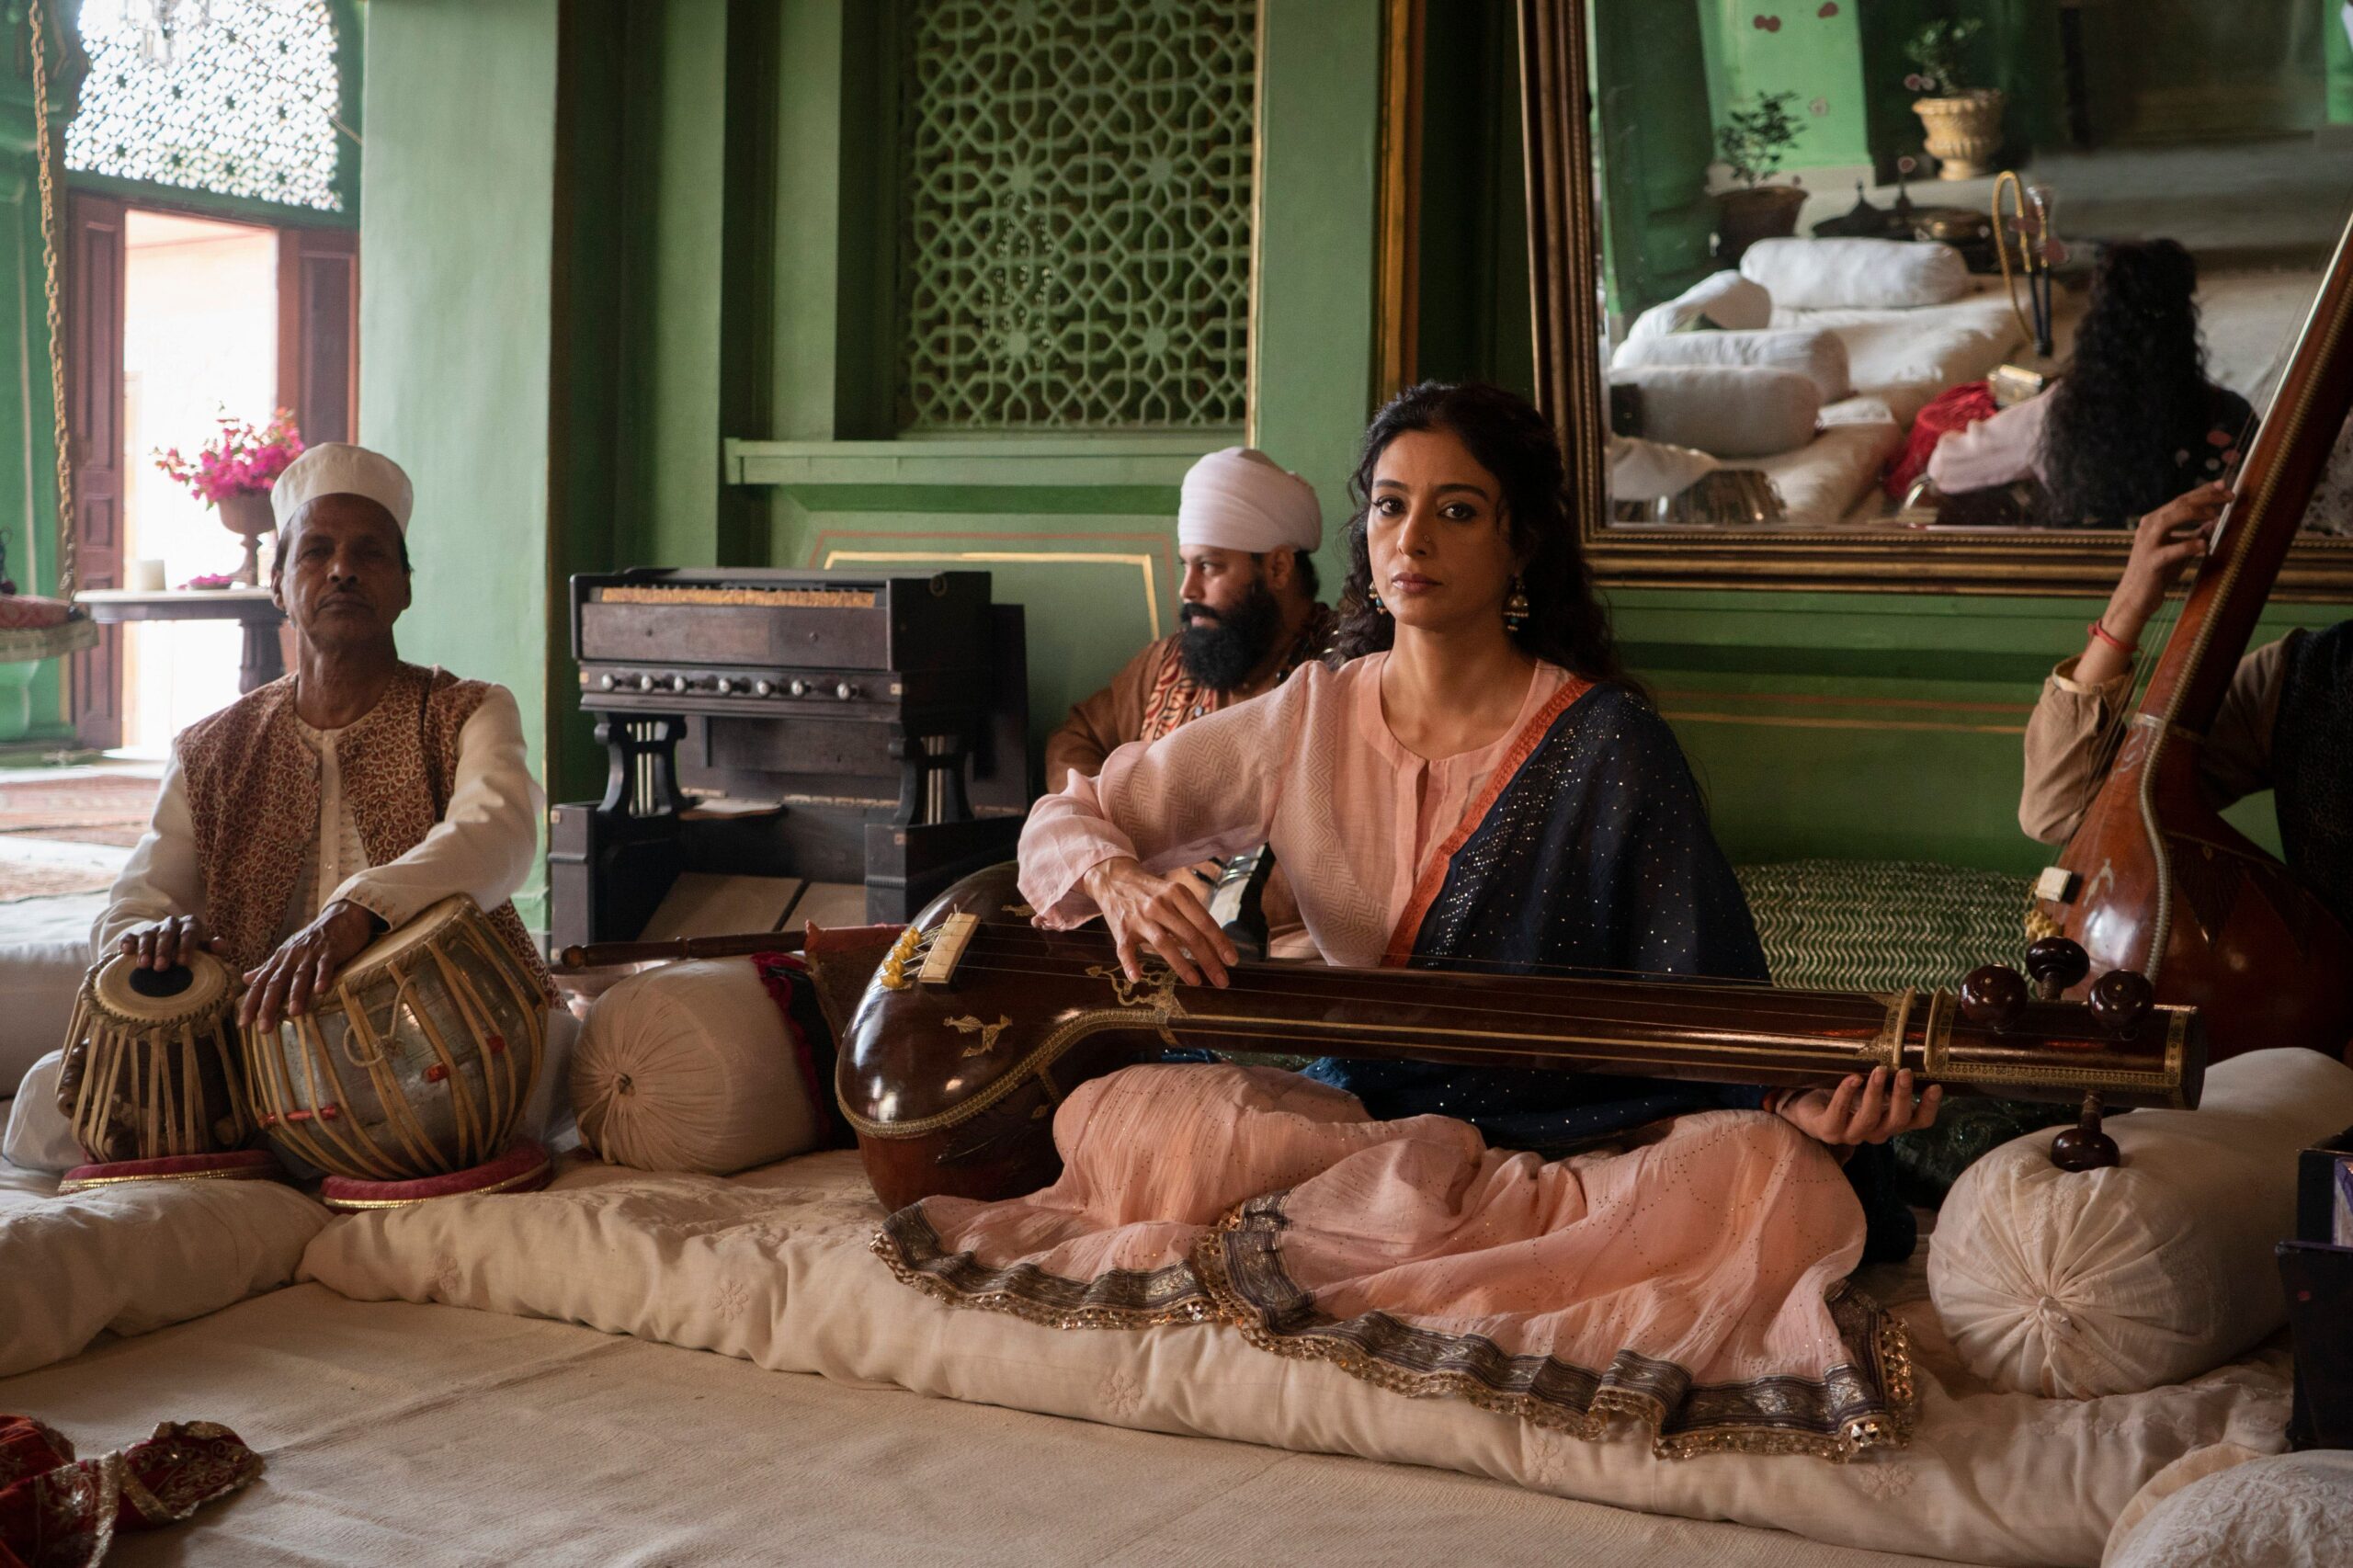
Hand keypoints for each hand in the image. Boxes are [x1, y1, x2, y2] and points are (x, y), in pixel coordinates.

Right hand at [119, 914, 222, 970]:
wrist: (174, 948)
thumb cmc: (194, 951)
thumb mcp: (206, 949)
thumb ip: (215, 948)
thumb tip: (220, 945)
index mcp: (191, 925)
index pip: (190, 932)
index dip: (186, 947)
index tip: (183, 963)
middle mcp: (171, 924)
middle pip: (167, 934)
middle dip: (163, 950)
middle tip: (161, 967)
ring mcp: (153, 929)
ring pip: (147, 935)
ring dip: (145, 949)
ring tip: (144, 965)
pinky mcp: (136, 936)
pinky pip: (129, 936)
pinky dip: (127, 942)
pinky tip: (125, 951)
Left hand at [239, 900, 382, 1030]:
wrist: (339, 918)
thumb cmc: (313, 940)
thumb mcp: (287, 953)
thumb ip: (268, 968)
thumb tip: (245, 979)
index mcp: (279, 960)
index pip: (260, 984)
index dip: (251, 1003)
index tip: (244, 1024)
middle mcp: (291, 957)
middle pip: (276, 983)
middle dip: (269, 1005)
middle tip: (265, 1028)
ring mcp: (310, 953)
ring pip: (300, 975)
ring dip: (296, 994)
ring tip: (294, 1014)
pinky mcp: (330, 950)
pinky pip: (325, 965)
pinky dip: (322, 976)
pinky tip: (321, 990)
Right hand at [1079, 856, 1238, 987]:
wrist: (1114, 878)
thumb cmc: (1153, 892)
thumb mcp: (1175, 893)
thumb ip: (1193, 916)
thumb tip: (1218, 944)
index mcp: (1177, 894)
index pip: (1204, 922)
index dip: (1220, 942)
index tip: (1232, 961)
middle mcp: (1159, 905)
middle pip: (1188, 935)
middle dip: (1208, 960)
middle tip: (1222, 980)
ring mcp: (1139, 918)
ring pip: (1163, 944)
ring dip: (1182, 965)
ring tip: (1196, 982)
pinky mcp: (1121, 930)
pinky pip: (1126, 950)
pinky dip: (1130, 964)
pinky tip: (1138, 977)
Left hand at [1774, 1067, 1940, 1148]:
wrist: (1805, 1105)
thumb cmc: (1844, 1092)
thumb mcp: (1870, 1085)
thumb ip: (1888, 1077)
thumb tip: (1906, 1048)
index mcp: (1890, 1122)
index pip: (1918, 1122)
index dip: (1928, 1107)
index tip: (1935, 1086)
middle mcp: (1875, 1132)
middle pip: (1897, 1121)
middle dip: (1902, 1096)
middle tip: (1904, 1071)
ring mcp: (1851, 1134)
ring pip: (1870, 1120)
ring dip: (1876, 1094)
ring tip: (1879, 1070)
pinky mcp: (1828, 1131)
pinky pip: (1838, 1115)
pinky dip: (1846, 1094)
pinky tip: (1852, 1078)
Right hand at [2105, 481, 2231, 638]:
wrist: (2135, 597)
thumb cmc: (2159, 573)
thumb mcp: (2179, 549)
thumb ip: (2193, 534)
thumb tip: (2213, 522)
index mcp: (2155, 521)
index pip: (2182, 500)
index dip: (2204, 491)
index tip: (2225, 486)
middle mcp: (2149, 527)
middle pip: (2179, 504)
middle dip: (2206, 497)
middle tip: (2230, 496)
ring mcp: (2148, 543)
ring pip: (2170, 518)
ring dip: (2195, 513)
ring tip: (2216, 514)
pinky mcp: (2150, 562)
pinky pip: (2171, 550)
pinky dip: (2189, 546)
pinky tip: (2205, 546)